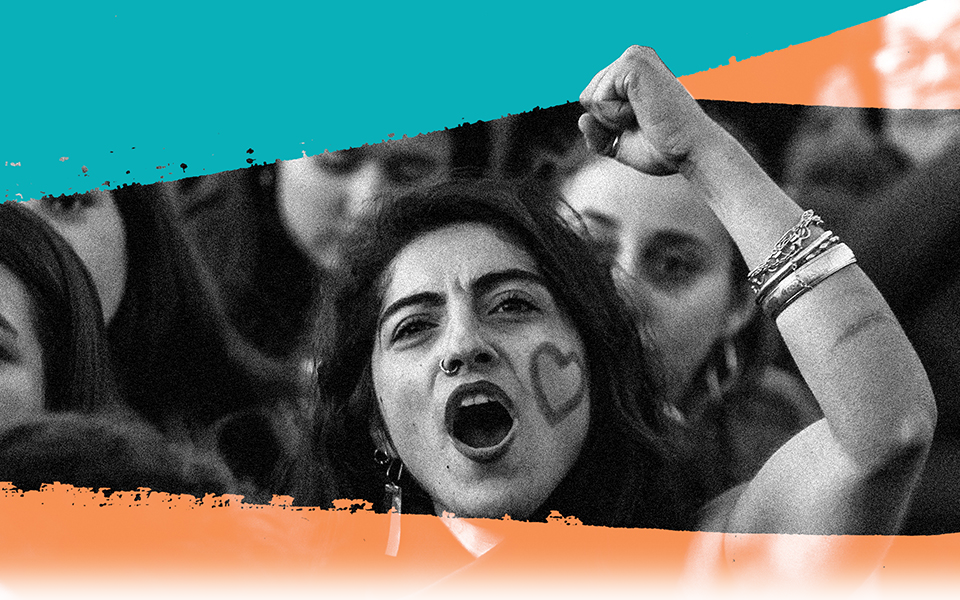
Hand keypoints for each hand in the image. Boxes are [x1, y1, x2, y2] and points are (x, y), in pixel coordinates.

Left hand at [579, 46, 717, 175]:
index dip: (608, 124)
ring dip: (612, 119)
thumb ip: (597, 134)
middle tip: (643, 122)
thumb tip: (582, 119)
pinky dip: (615, 115)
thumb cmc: (663, 148)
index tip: (641, 125)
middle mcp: (632, 56)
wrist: (691, 151)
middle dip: (607, 121)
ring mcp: (633, 55)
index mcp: (631, 71)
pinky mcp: (632, 62)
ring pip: (590, 97)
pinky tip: (642, 112)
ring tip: (644, 116)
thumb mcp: (620, 143)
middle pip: (586, 97)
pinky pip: (598, 99)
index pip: (592, 100)